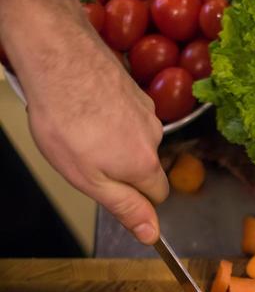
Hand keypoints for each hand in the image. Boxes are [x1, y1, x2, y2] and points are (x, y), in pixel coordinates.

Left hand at [0, 0, 167, 244]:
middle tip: (86, 157)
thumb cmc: (66, 121)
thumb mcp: (90, 180)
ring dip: (116, 138)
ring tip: (82, 127)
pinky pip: (127, 112)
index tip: (109, 189)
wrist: (58, 56)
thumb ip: (125, 208)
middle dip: (123, 166)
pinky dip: (111, 114)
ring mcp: (145, 108)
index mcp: (145, 164)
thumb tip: (153, 235)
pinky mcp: (133, 86)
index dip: (136, 199)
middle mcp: (154, 135)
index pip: (158, 195)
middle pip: (147, 164)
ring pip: (136, 137)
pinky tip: (86, 106)